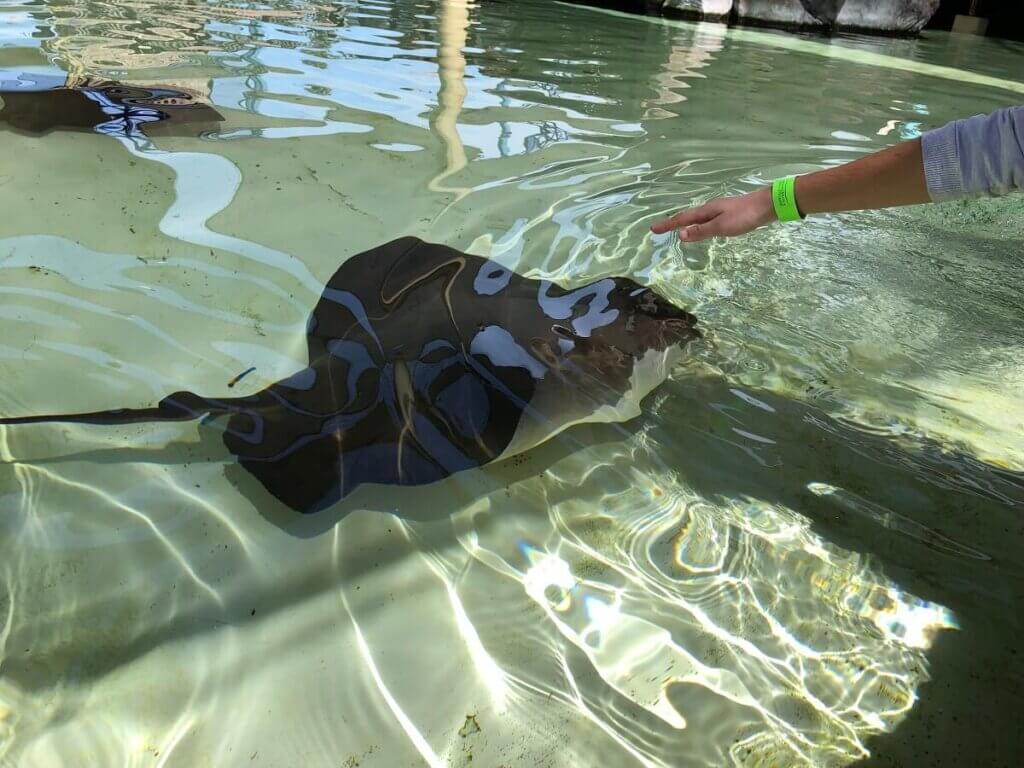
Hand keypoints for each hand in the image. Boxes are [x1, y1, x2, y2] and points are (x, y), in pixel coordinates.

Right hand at [650, 187, 775, 241]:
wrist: (768, 205)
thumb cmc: (745, 216)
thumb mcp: (722, 226)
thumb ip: (702, 231)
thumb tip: (680, 235)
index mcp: (707, 211)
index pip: (682, 219)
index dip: (667, 225)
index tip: (653, 229)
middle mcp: (710, 209)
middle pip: (687, 216)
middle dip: (673, 223)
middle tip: (660, 229)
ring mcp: (720, 210)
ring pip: (697, 218)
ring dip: (685, 223)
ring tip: (676, 228)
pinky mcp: (729, 214)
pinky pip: (707, 220)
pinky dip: (698, 225)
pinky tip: (703, 228)